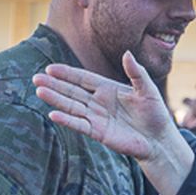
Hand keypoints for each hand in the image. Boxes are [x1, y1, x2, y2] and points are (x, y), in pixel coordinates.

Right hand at [33, 52, 194, 194]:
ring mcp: (96, 117)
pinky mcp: (98, 133)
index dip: (67, 73)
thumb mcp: (147, 90)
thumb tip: (126, 53)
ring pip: (72, 106)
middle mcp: (98, 102)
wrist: (159, 140)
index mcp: (108, 88)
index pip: (82, 78)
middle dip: (54, 84)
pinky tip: (53, 114)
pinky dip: (67, 120)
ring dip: (56, 99)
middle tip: (36, 78)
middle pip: (72, 91)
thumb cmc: (155, 114)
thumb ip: (136, 73)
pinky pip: (79, 124)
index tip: (50, 68)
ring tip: (39, 91)